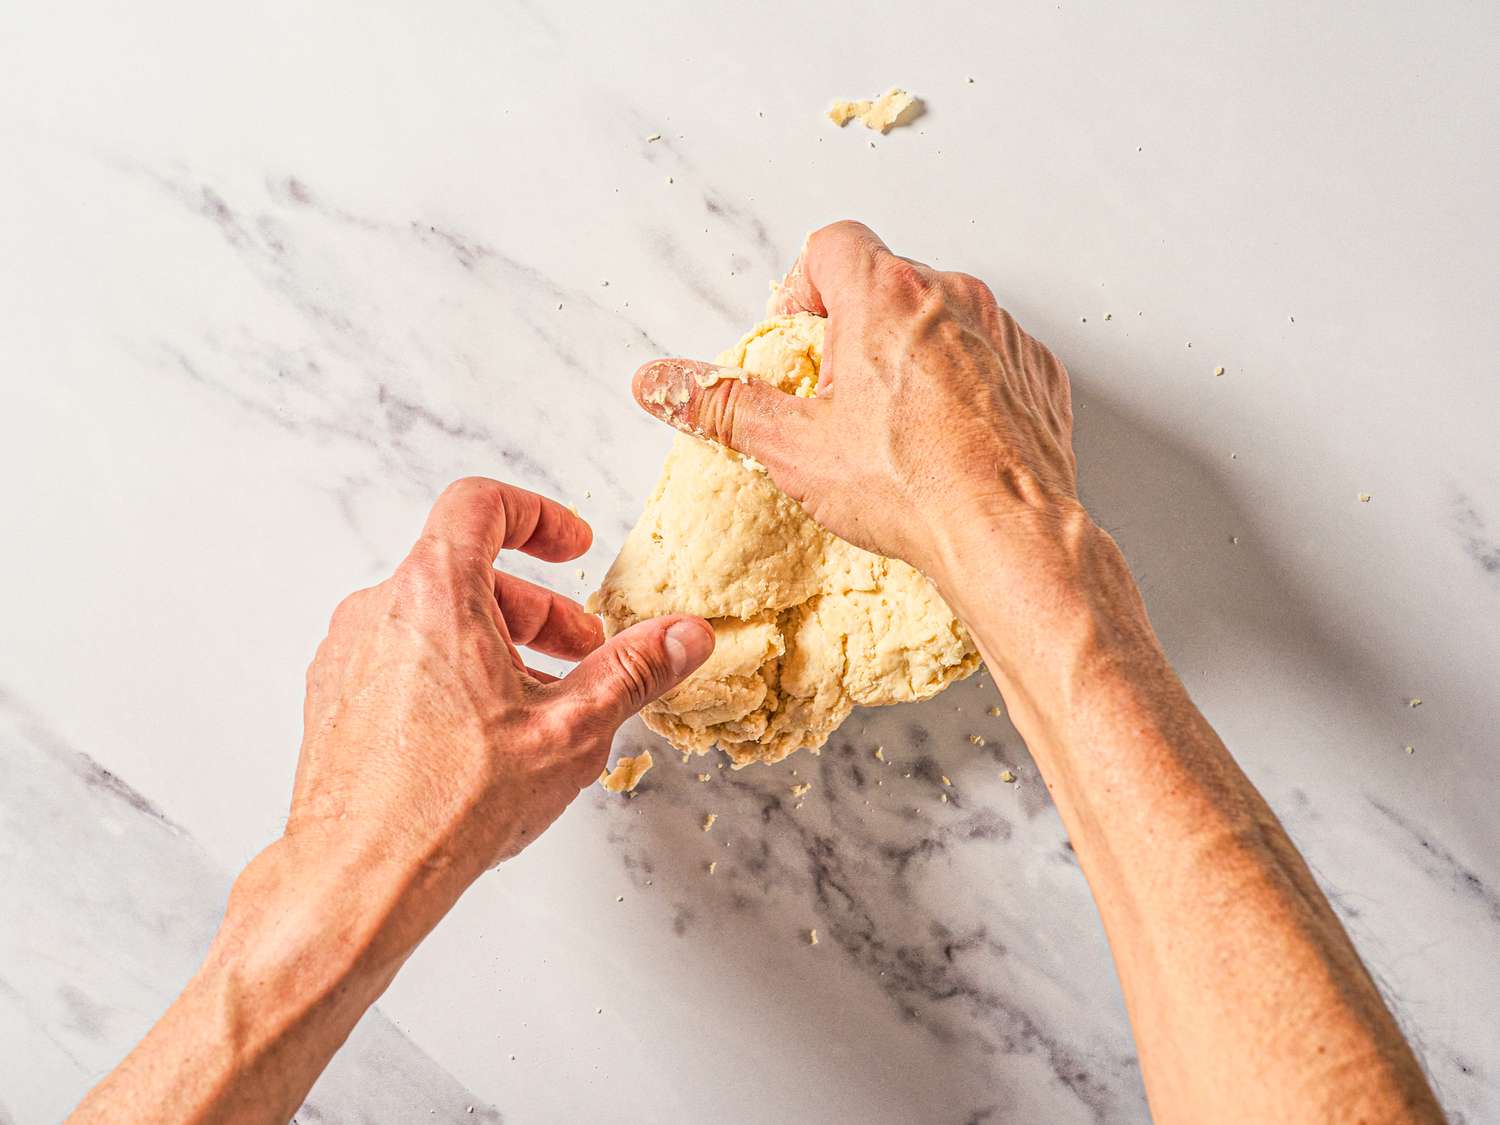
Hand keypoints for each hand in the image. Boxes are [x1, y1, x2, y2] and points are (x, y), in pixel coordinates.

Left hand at [287, 477, 712, 927]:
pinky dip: (453, 672)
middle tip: (584, 653)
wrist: (360, 878)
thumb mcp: (572, 729)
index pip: (480, 504)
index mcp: (435, 592)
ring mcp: (349, 655)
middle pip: (467, 571)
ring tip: (543, 704)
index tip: (574, 548)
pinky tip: (488, 737)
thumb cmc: (454, 802)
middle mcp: (380, 610)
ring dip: (498, 645)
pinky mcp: (336, 699)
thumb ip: (634, 671)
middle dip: (538, 607)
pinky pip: (403, 658)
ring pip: (436, 620)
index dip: (538, 515)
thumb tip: (686, 635)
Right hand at [632, 220, 1080, 588]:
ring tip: (894, 423)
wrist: (1006, 533)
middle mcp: (952, 296)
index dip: (802, 287)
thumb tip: (660, 384)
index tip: (797, 339)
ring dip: (912, 353)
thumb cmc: (908, 486)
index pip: (831, 245)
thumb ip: (722, 405)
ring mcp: (1003, 333)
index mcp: (885, 295)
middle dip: (854, 325)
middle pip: (887, 280)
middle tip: (837, 392)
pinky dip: (965, 385)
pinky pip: (990, 358)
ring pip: (942, 318)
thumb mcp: (792, 447)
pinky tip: (946, 439)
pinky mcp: (1037, 373)